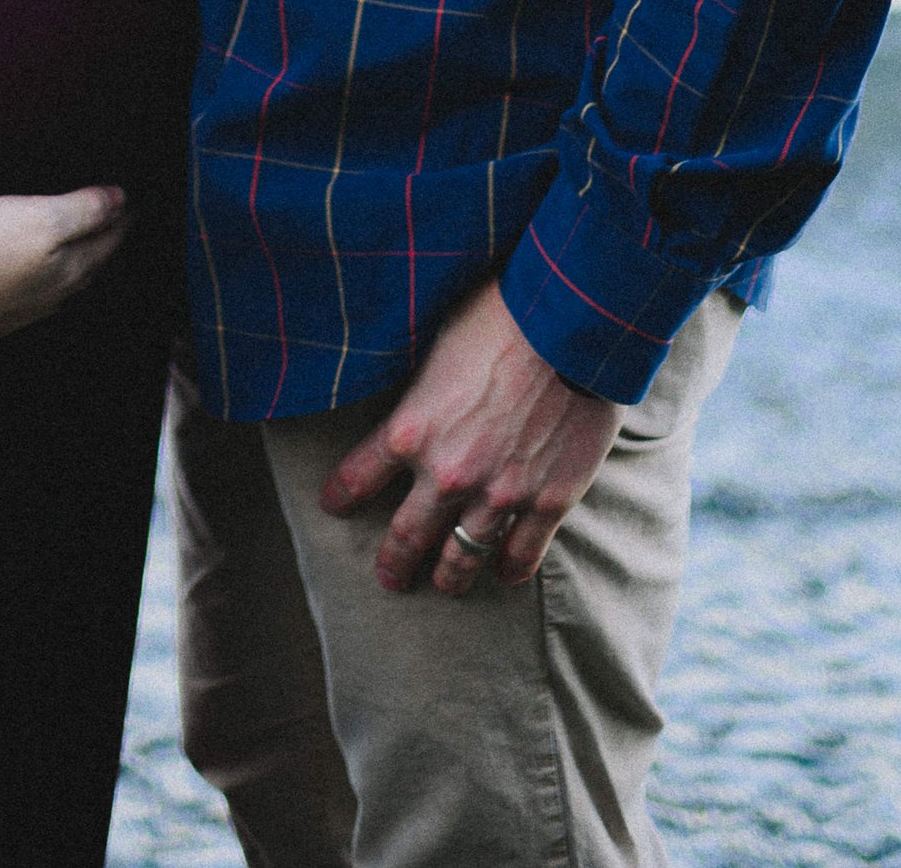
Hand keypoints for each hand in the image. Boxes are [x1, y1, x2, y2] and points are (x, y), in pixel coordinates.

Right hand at [0, 188, 129, 343]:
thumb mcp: (42, 217)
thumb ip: (83, 209)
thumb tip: (120, 200)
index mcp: (66, 272)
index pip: (104, 244)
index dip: (119, 223)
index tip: (130, 209)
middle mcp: (48, 297)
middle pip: (84, 270)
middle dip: (100, 248)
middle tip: (111, 229)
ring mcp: (17, 312)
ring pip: (56, 289)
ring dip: (71, 269)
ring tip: (76, 253)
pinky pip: (27, 300)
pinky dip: (38, 285)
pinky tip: (28, 281)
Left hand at [320, 281, 623, 596]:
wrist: (568, 324)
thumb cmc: (498, 315)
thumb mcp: (436, 343)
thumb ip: (419, 387)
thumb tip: (409, 393)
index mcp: (411, 430)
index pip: (359, 476)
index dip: (341, 495)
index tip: (333, 505)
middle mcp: (448, 473)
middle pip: (408, 534)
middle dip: (394, 560)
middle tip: (389, 578)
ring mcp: (499, 493)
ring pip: (463, 556)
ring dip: (449, 576)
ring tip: (444, 585)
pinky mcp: (548, 501)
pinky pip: (522, 554)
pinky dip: (510, 569)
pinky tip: (505, 573)